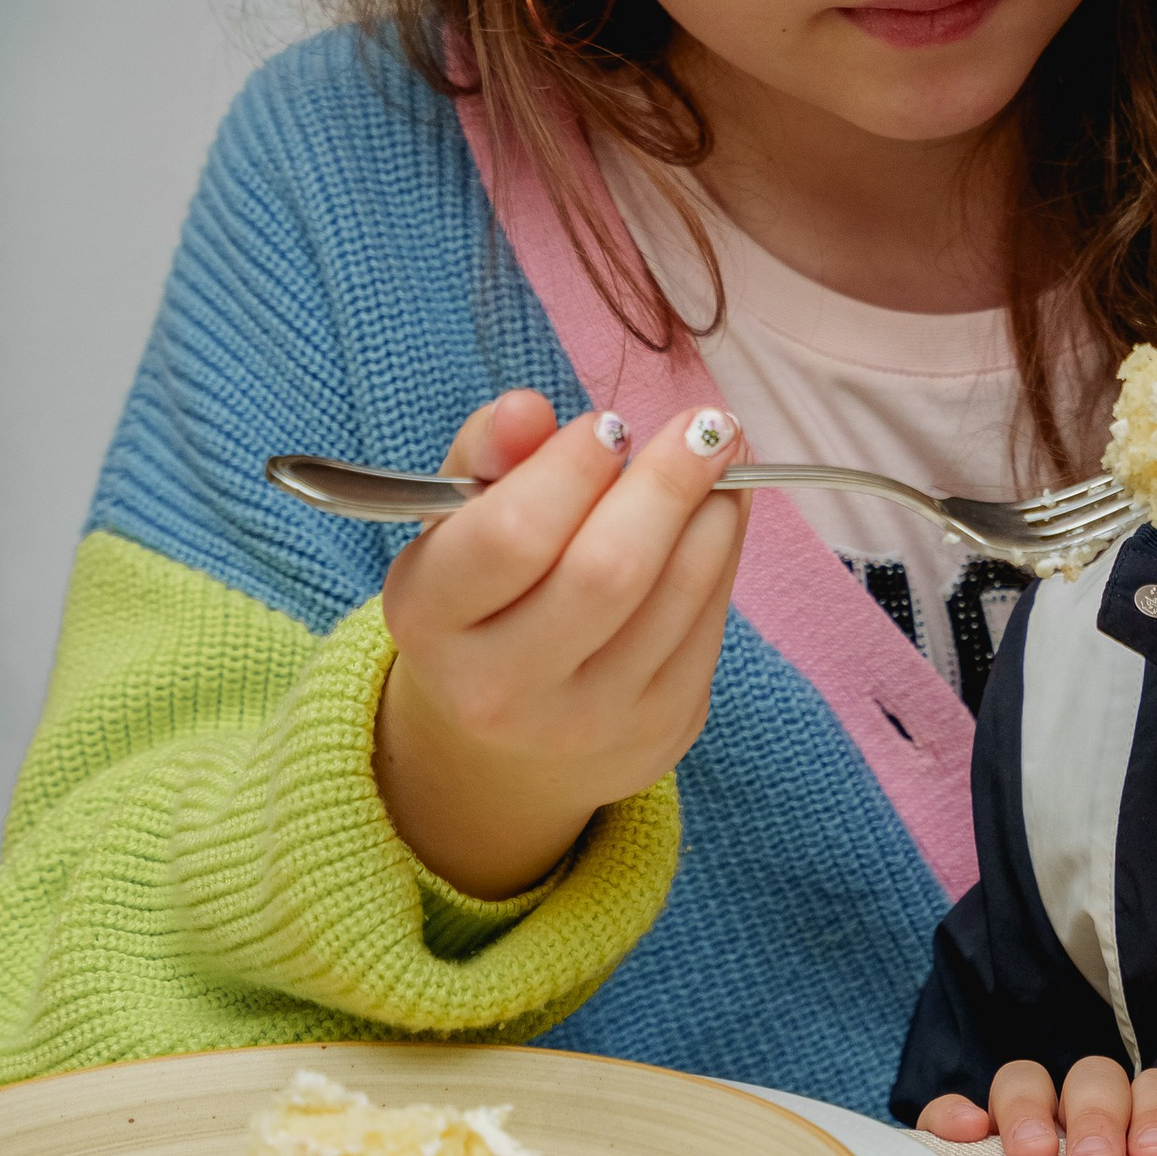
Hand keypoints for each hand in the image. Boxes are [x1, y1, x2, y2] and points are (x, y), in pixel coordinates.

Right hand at [374, 389, 746, 897]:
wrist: (504, 746)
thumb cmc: (483, 600)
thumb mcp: (456, 525)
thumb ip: (486, 455)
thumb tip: (525, 409)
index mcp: (431, 623)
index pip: (509, 537)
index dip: (571, 469)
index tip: (609, 424)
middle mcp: (501, 688)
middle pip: (606, 570)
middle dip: (668, 481)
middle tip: (706, 421)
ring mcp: (587, 720)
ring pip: (676, 592)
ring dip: (714, 508)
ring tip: (722, 451)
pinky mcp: (660, 729)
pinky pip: (709, 622)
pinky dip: (724, 551)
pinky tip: (721, 509)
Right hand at [918, 1056, 1156, 1155]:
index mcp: (1140, 1126)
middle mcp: (1082, 1114)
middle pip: (1094, 1077)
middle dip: (1098, 1113)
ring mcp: (1021, 1122)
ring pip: (1025, 1079)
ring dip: (1030, 1107)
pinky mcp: (963, 1143)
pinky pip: (951, 1111)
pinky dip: (956, 1112)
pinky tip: (967, 1133)